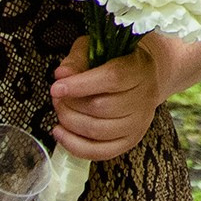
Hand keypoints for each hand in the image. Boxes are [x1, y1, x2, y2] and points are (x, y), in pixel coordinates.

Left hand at [50, 36, 172, 160]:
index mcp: (139, 69)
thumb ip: (78, 59)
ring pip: (99, 131)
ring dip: (70, 123)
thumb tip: (62, 75)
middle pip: (102, 108)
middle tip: (56, 97)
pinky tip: (60, 133)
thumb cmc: (115, 60)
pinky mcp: (131, 141)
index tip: (56, 88)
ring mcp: (139, 123)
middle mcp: (144, 98)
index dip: (81, 85)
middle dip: (71, 104)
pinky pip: (101, 152)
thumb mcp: (97, 49)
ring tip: (59, 111)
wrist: (142, 77)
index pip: (112, 79)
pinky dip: (76, 145)